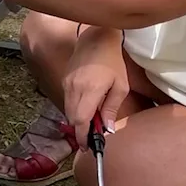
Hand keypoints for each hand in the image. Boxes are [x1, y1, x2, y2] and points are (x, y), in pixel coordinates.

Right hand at [62, 27, 127, 142]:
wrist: (96, 38)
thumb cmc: (112, 61)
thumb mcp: (120, 86)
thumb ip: (112, 108)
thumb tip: (106, 128)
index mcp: (89, 90)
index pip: (80, 120)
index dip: (83, 136)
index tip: (88, 147)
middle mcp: (74, 88)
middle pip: (72, 118)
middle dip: (80, 131)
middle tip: (91, 138)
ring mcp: (67, 83)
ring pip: (68, 110)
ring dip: (77, 120)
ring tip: (91, 123)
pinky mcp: (64, 80)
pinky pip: (67, 100)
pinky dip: (74, 109)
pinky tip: (86, 107)